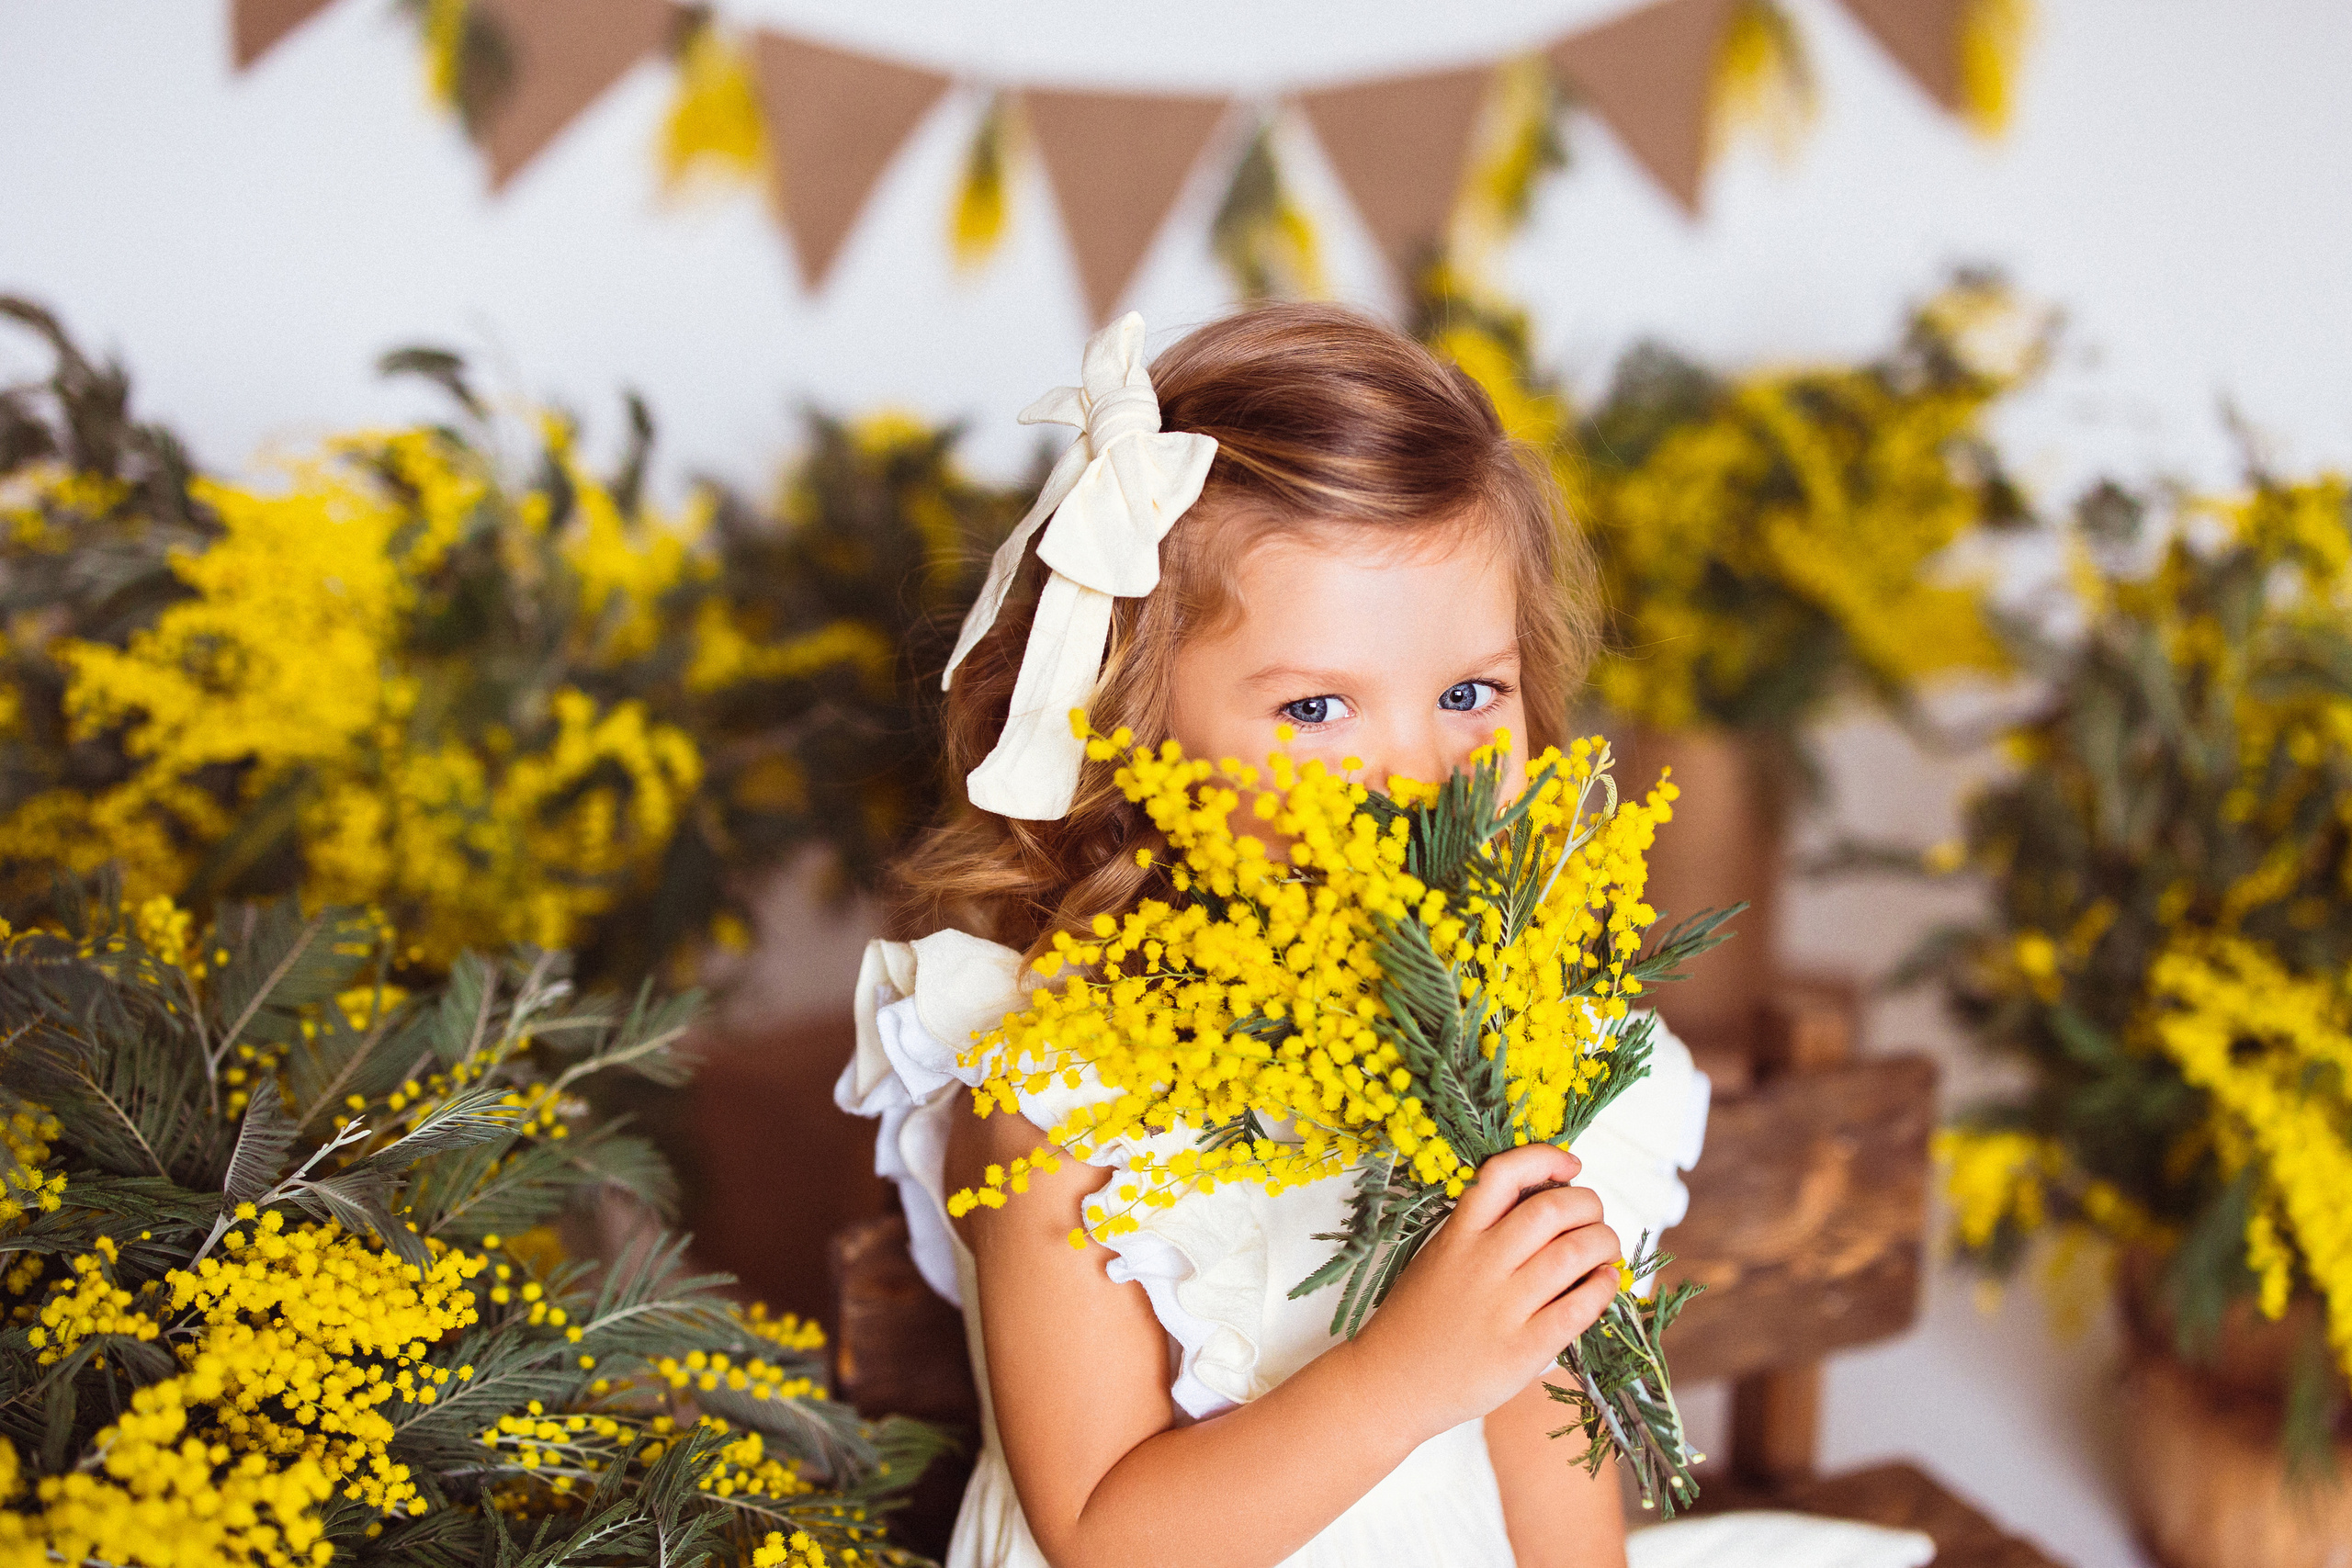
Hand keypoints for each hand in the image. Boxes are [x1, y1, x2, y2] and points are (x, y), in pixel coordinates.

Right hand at [1346, 1143, 1621, 1439]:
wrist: (1389, 1385)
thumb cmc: (1417, 1320)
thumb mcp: (1438, 1258)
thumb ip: (1482, 1232)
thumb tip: (1549, 1204)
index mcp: (1456, 1235)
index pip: (1503, 1174)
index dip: (1545, 1158)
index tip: (1572, 1166)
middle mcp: (1480, 1263)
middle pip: (1553, 1209)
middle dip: (1589, 1205)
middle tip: (1595, 1218)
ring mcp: (1501, 1307)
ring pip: (1573, 1253)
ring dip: (1603, 1244)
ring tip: (1606, 1250)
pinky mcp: (1521, 1350)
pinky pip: (1577, 1308)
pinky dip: (1601, 1288)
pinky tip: (1604, 1284)